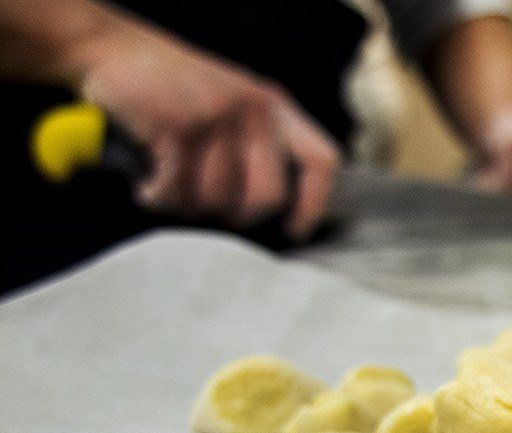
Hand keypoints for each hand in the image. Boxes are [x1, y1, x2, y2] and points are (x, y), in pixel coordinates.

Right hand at [72, 19, 340, 238]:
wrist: (116, 49)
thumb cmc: (177, 90)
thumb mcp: (234, 105)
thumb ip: (259, 146)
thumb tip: (273, 213)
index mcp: (276, 108)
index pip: (321, 161)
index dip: (313, 204)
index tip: (294, 230)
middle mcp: (253, 110)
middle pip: (265, 197)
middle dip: (235, 215)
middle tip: (209, 207)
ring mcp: (216, 116)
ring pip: (216, 199)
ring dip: (187, 205)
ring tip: (171, 185)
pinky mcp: (177, 126)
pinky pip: (176, 190)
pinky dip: (158, 197)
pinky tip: (149, 186)